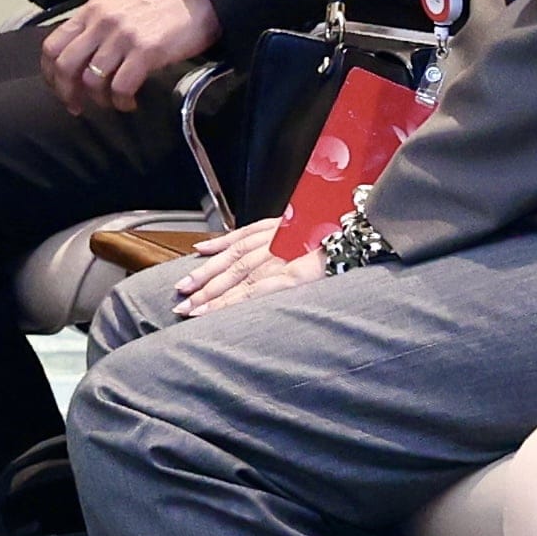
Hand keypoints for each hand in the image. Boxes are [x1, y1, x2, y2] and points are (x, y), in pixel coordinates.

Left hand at [38, 0, 221, 114]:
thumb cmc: (158, 10)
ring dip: (99, 99)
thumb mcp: (116, 8)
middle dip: (66, 93)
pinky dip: (120, 101)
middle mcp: (101, 21)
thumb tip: (74, 61)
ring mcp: (123, 36)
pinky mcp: (146, 51)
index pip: (51, 45)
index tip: (58, 89)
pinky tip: (128, 102)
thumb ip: (93, 29)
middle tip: (76, 106)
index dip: (49, 74)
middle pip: (65, 65)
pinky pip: (120, 86)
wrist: (198, 2)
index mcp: (90, 11)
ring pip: (92, 79)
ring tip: (112, 102)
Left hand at [175, 216, 329, 316]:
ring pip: (238, 279)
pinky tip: (224, 308)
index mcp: (267, 232)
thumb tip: (208, 246)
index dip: (205, 266)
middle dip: (202, 284)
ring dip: (214, 296)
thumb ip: (248, 235)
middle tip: (180, 300)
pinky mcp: (293, 275)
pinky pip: (259, 289)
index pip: (230, 249)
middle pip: (228, 266)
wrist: (355, 232)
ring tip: (194, 310)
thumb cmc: (324, 230)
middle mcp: (268, 244)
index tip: (186, 282)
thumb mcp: (286, 225)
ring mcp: (279, 259)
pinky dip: (238, 298)